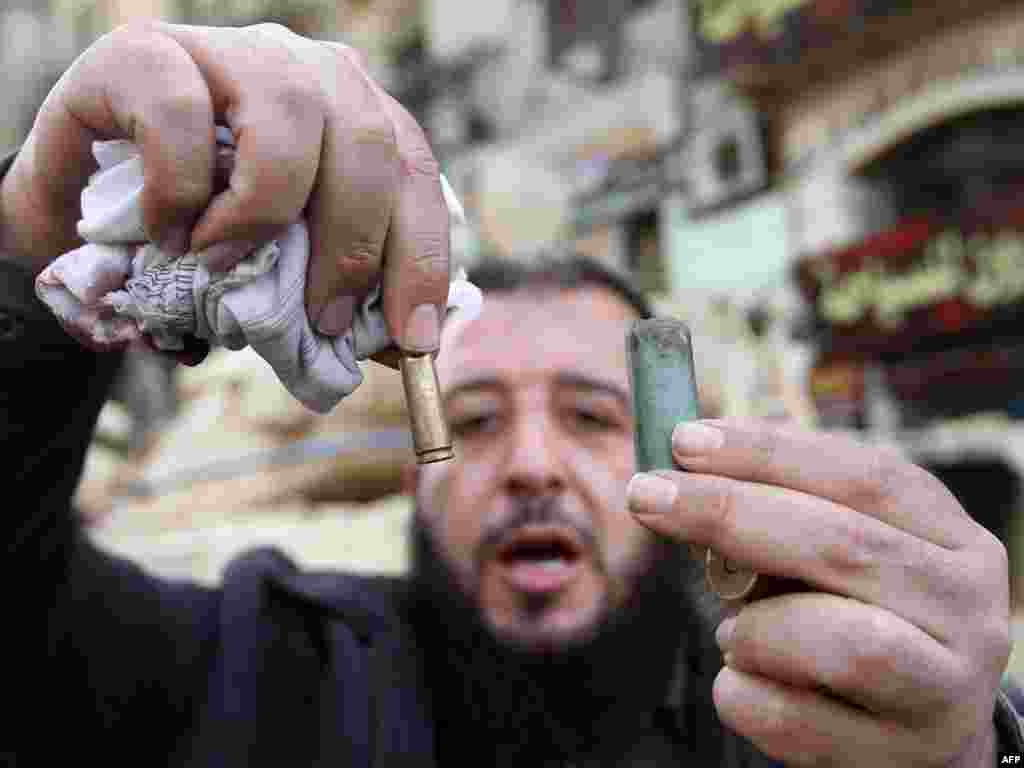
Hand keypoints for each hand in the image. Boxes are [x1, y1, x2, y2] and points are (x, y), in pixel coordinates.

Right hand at [0, 22, 447, 358]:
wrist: (86, 216)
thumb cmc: (200, 245)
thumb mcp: (282, 272)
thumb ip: (341, 291)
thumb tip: (405, 345)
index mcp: (351, 116)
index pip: (413, 172)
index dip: (422, 255)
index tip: (414, 336)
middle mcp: (303, 69)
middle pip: (368, 142)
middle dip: (355, 247)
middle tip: (325, 319)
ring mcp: (228, 51)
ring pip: (290, 111)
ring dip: (267, 212)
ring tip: (229, 266)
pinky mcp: (144, 55)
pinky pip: (181, 111)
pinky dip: (180, 188)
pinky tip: (170, 232)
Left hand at [626, 419, 1009, 766]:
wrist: (920, 737)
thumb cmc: (858, 622)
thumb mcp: (839, 559)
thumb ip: (780, 518)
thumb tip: (681, 478)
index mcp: (953, 541)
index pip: (865, 476)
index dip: (769, 453)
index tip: (684, 440)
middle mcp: (966, 609)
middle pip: (843, 545)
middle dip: (729, 512)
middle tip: (646, 495)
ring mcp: (945, 690)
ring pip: (841, 643)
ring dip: (755, 626)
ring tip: (731, 631)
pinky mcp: (900, 757)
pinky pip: (793, 719)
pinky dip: (741, 691)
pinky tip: (738, 678)